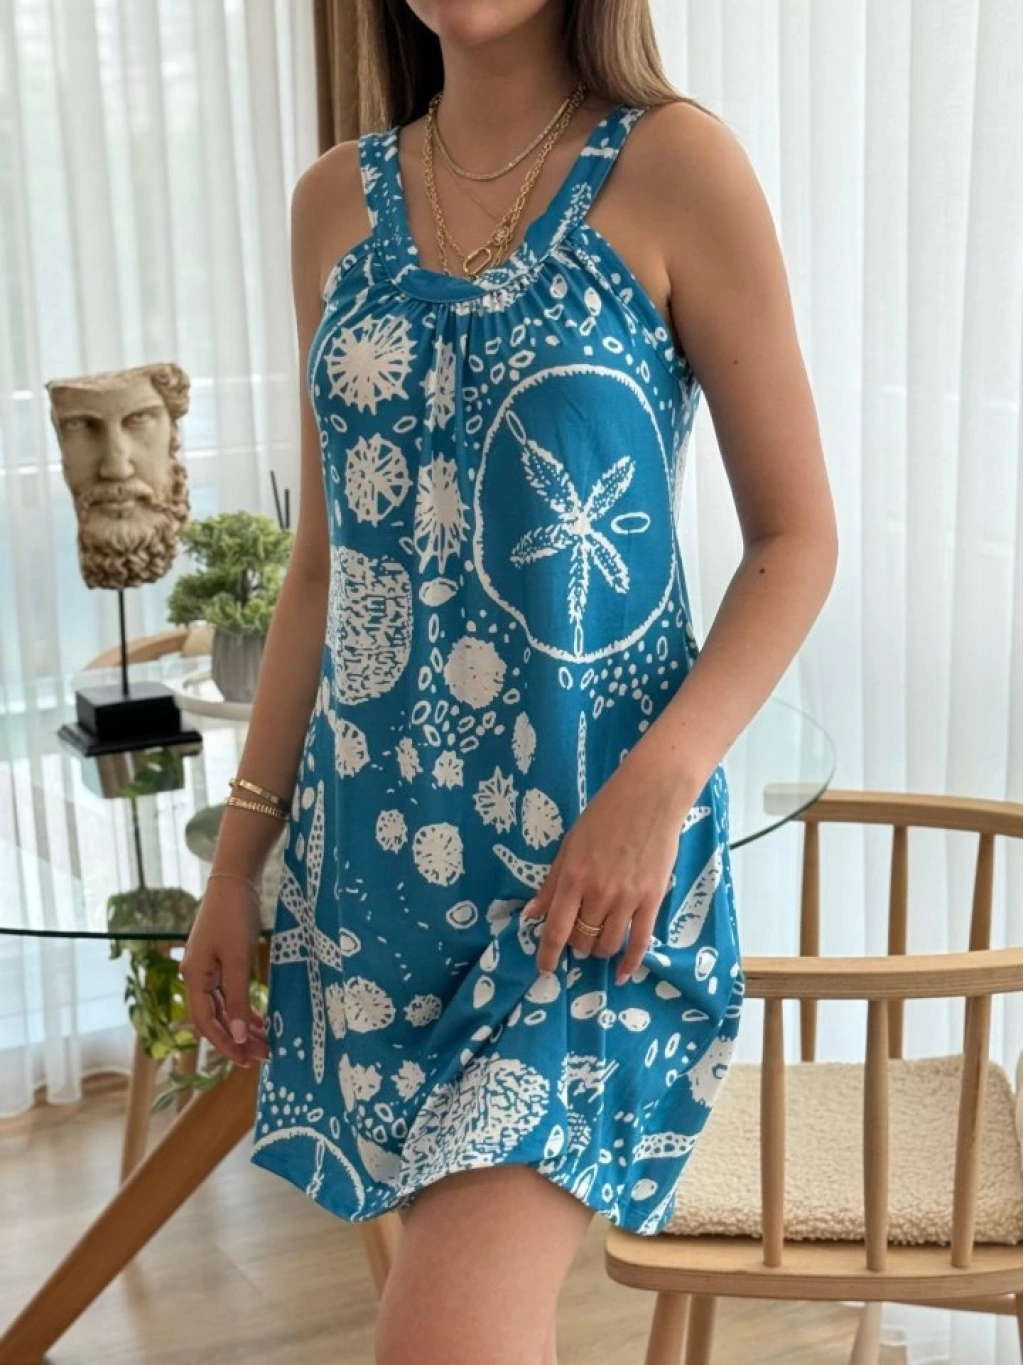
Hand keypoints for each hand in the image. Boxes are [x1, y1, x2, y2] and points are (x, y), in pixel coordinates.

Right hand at [180, 873, 270, 1068]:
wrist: (235, 880)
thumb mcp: (238, 960)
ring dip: (242, 1025)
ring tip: (265, 1041)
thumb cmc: (234, 916)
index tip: (246, 1061)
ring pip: (224, 1007)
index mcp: (194, 978)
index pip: (206, 1023)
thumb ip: (237, 998)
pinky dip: (243, 1007)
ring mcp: (208, 968)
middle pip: (215, 1018)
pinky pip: (229, 992)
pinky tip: (258, 1017)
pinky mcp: (221, 959)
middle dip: (237, 1039)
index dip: (225, 1045)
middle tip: (263, 1055)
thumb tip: (238, 1035)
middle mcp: (197, 976)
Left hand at [522, 747, 696, 983]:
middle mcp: (598, 893)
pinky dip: (630, 962)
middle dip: (576, 945)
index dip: (547, 954)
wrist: (649, 798)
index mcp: (573, 878)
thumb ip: (552, 884)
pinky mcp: (652, 899)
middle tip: (578, 935)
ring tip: (598, 940)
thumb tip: (531, 915)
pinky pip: (640, 941)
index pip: (556, 930)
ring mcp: (627, 898)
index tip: (544, 968)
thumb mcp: (569, 846)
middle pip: (582, 940)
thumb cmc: (604, 816)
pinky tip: (622, 972)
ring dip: (598, 949)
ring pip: (608, 943)